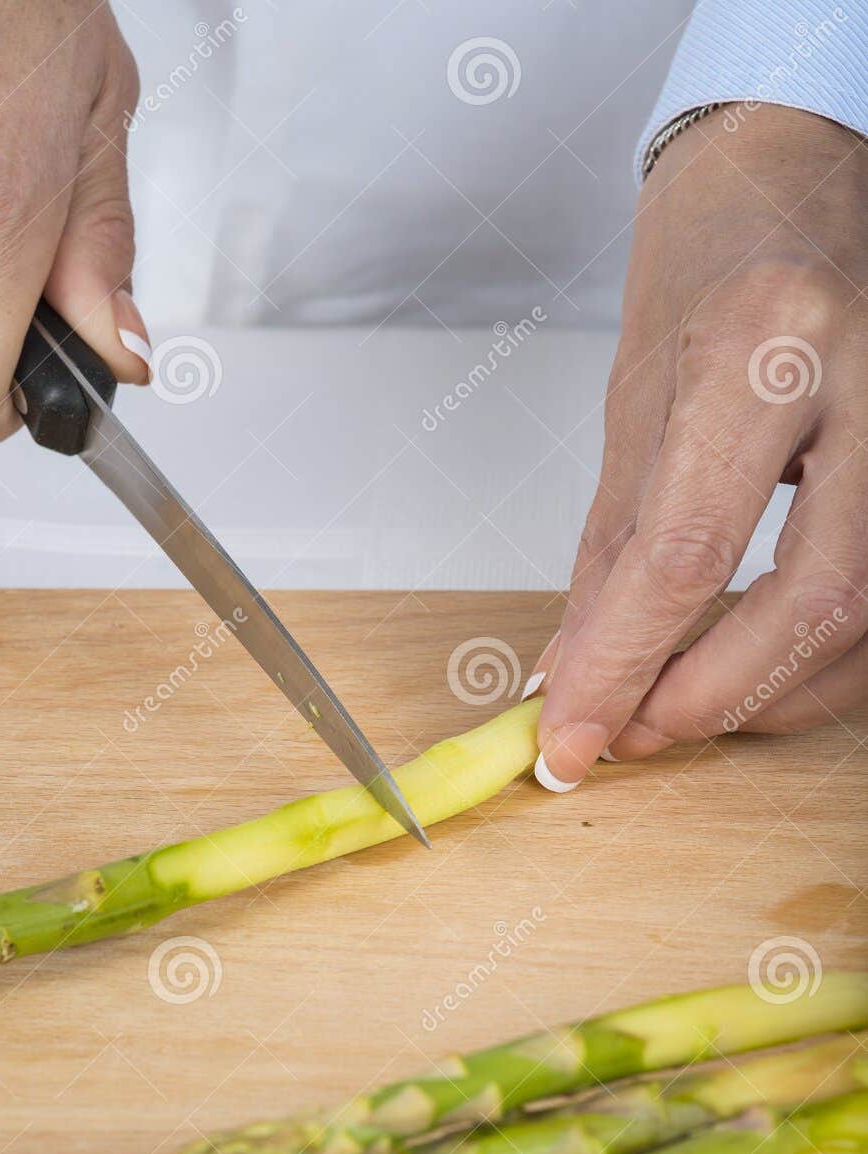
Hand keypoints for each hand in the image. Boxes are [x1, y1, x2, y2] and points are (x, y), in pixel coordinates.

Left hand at [530, 104, 867, 789]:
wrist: (804, 167)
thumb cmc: (717, 253)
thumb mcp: (638, 394)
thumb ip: (611, 548)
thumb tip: (575, 668)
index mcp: (765, 345)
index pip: (686, 550)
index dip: (622, 664)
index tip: (569, 734)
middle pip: (813, 603)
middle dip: (711, 697)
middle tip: (629, 733)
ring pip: (865, 619)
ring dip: (767, 694)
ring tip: (673, 707)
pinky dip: (816, 663)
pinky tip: (750, 672)